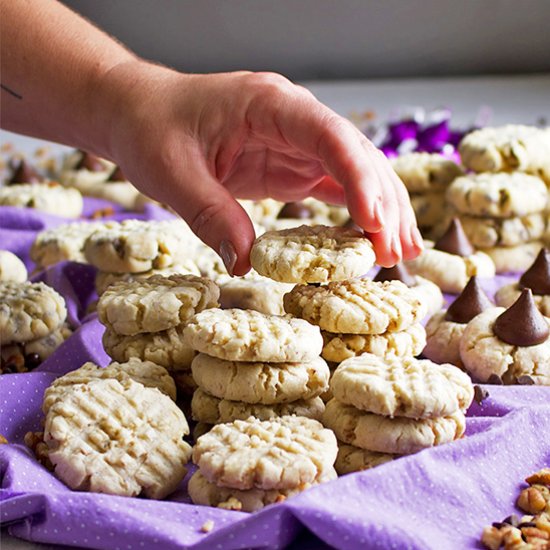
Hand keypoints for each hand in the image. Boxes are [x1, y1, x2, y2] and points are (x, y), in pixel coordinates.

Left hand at [102, 62, 422, 273]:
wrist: (139, 113)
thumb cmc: (152, 128)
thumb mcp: (173, 173)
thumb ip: (211, 215)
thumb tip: (244, 264)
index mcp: (269, 104)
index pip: (330, 136)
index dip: (360, 179)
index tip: (375, 224)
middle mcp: (293, 119)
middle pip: (356, 156)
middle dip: (383, 203)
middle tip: (397, 251)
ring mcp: (295, 143)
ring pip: (355, 172)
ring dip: (380, 210)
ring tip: (400, 251)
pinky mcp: (290, 165)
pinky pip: (334, 186)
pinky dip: (356, 213)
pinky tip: (371, 239)